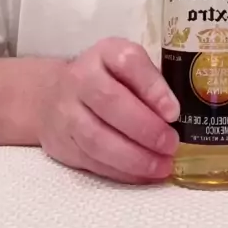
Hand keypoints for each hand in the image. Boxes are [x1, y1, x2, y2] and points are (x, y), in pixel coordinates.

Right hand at [38, 38, 179, 183]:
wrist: (51, 96)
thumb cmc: (106, 80)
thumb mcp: (127, 67)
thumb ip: (150, 82)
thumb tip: (176, 116)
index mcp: (105, 53)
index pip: (128, 63)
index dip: (152, 87)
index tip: (174, 112)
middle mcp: (82, 78)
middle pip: (110, 102)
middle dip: (145, 128)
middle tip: (171, 144)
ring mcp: (67, 112)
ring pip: (97, 138)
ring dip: (134, 157)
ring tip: (162, 166)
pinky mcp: (63, 143)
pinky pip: (92, 161)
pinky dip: (121, 172)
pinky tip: (143, 174)